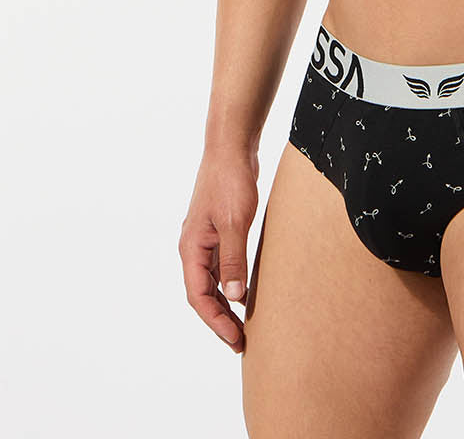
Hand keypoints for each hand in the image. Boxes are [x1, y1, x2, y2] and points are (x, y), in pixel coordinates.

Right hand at [178, 147, 259, 352]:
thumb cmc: (230, 181)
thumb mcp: (234, 222)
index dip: (215, 321)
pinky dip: (231, 282)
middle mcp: (194, 247)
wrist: (232, 147)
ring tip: (244, 324)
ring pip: (212, 280)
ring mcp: (205, 238)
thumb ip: (233, 260)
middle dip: (219, 319)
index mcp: (191, 248)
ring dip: (225, 303)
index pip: (199, 296)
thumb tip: (233, 298)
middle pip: (203, 293)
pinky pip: (222, 265)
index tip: (234, 339)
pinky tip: (246, 291)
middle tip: (240, 342)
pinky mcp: (219, 230)